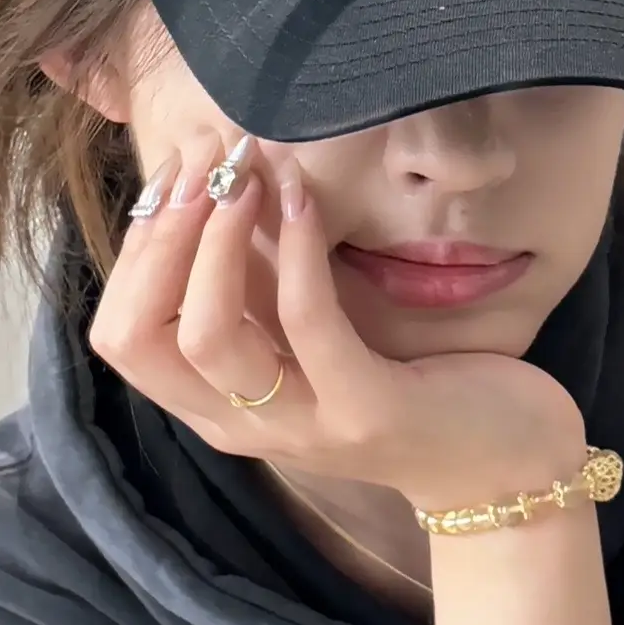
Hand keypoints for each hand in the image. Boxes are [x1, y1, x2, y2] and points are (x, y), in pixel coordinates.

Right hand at [88, 136, 588, 511]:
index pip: (122, 333)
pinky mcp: (364, 411)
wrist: (502, 462)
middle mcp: (240, 425)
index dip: (135, 246)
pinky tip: (301, 194)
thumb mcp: (305, 333)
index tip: (172, 172)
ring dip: (215, 237)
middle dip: (157, 238)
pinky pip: (306, 320)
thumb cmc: (401, 382)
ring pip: (207, 333)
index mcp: (215, 405)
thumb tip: (210, 183)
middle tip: (200, 163)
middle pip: (136, 339)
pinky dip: (295, 248)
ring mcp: (300, 426)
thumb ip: (252, 283)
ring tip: (245, 172)